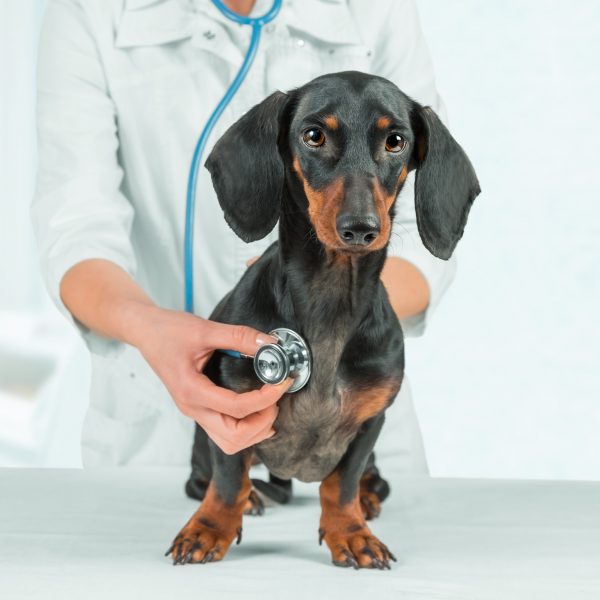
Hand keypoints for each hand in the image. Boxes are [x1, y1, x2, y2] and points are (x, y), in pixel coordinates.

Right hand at [131, 306, 291, 453]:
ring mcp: (194, 411)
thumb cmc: (167, 331)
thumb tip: (270, 344)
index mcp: (191, 391)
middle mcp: (192, 408)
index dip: (266, 398)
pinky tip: (258, 409)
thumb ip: (239, 337)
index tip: (283, 382)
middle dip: (261, 422)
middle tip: (276, 397)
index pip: (237, 408)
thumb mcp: (205, 329)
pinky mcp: (198, 408)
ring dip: (254, 430)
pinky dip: (246, 428)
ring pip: (229, 442)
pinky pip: (224, 432)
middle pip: (234, 438)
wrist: (144, 331)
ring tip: (269, 405)